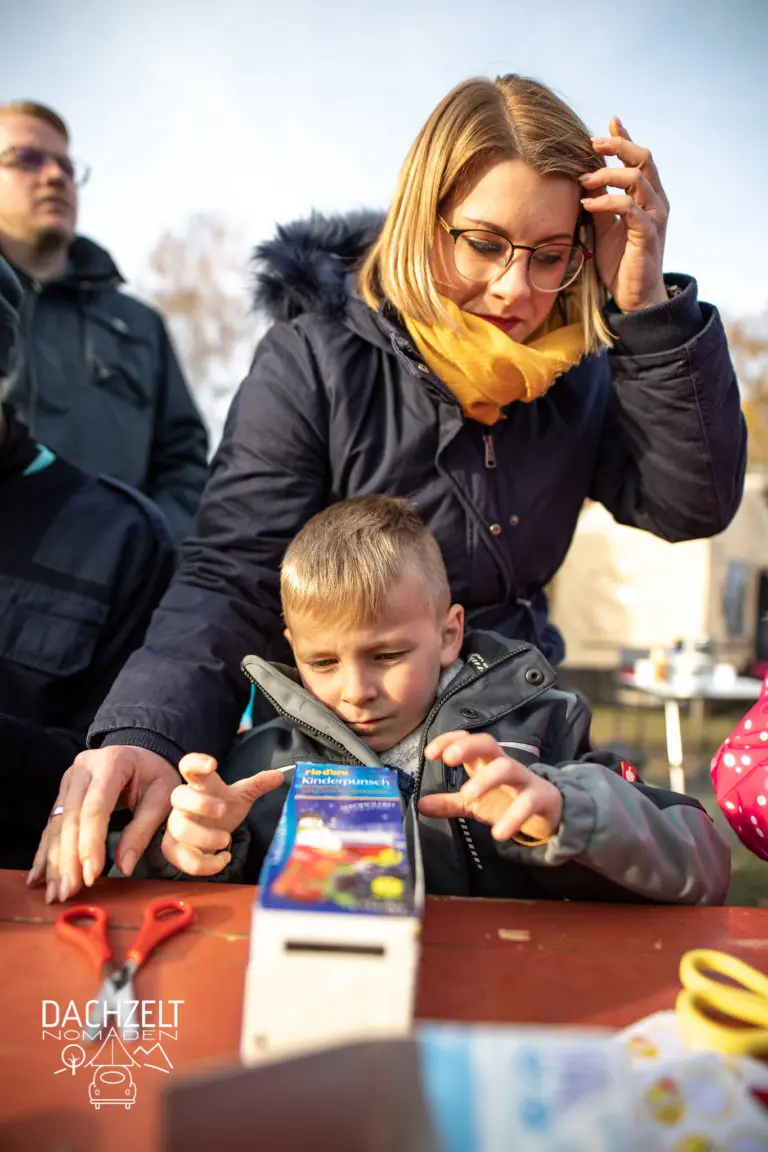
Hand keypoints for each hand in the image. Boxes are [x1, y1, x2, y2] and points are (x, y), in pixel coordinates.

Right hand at [27, 746, 179, 903]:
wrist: (143, 754)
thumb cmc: (156, 775)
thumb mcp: (162, 797)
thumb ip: (142, 830)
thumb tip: (124, 867)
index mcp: (111, 763)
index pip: (95, 809)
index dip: (91, 844)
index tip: (92, 876)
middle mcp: (83, 768)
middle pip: (71, 819)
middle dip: (68, 860)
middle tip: (68, 892)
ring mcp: (69, 780)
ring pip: (57, 825)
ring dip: (54, 862)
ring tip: (55, 893)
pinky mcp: (63, 793)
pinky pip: (52, 826)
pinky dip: (46, 853)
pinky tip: (38, 877)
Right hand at [161, 754, 285, 876]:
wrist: (210, 835)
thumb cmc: (223, 810)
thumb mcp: (241, 796)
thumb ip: (258, 785)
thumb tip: (279, 776)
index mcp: (200, 785)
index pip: (189, 766)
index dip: (196, 762)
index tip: (212, 764)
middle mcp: (183, 804)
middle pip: (178, 796)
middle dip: (200, 803)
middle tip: (223, 811)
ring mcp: (176, 826)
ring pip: (179, 829)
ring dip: (204, 836)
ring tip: (227, 840)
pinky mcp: (175, 849)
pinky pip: (182, 858)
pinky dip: (205, 864)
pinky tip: (224, 859)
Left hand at [417, 731, 562, 842]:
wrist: (551, 813)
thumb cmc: (508, 800)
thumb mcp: (475, 803)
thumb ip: (449, 802)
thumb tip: (420, 805)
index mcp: (485, 763)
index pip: (468, 740)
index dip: (449, 740)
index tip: (429, 753)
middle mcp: (504, 765)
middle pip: (488, 743)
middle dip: (467, 747)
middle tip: (449, 759)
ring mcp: (524, 779)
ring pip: (507, 767)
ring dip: (486, 779)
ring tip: (468, 795)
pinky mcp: (542, 798)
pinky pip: (529, 802)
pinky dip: (514, 817)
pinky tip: (498, 833)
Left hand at [578, 116, 668, 312]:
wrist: (633, 297)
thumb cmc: (620, 262)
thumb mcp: (604, 226)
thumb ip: (599, 202)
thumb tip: (582, 178)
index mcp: (648, 196)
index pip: (639, 158)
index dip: (625, 138)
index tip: (608, 122)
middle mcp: (656, 201)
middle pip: (644, 159)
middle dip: (618, 146)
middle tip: (591, 143)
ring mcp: (655, 217)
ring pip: (637, 178)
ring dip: (607, 174)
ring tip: (583, 180)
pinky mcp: (647, 234)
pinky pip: (629, 208)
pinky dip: (606, 201)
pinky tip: (587, 204)